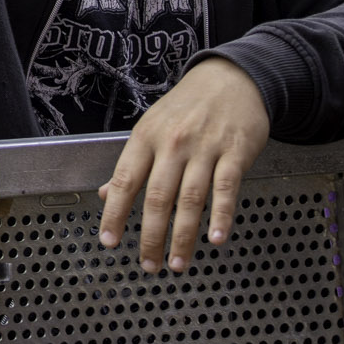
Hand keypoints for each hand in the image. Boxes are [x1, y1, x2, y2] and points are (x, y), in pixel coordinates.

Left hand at [97, 57, 269, 273]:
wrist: (231, 79)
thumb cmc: (187, 107)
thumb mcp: (152, 126)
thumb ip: (132, 163)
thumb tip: (108, 194)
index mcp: (146, 137)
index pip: (125, 180)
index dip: (115, 213)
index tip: (109, 241)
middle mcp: (173, 144)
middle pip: (158, 197)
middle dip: (151, 236)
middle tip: (148, 265)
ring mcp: (205, 148)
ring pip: (191, 199)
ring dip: (184, 236)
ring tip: (177, 263)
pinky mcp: (235, 153)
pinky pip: (226, 189)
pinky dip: (222, 216)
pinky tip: (216, 239)